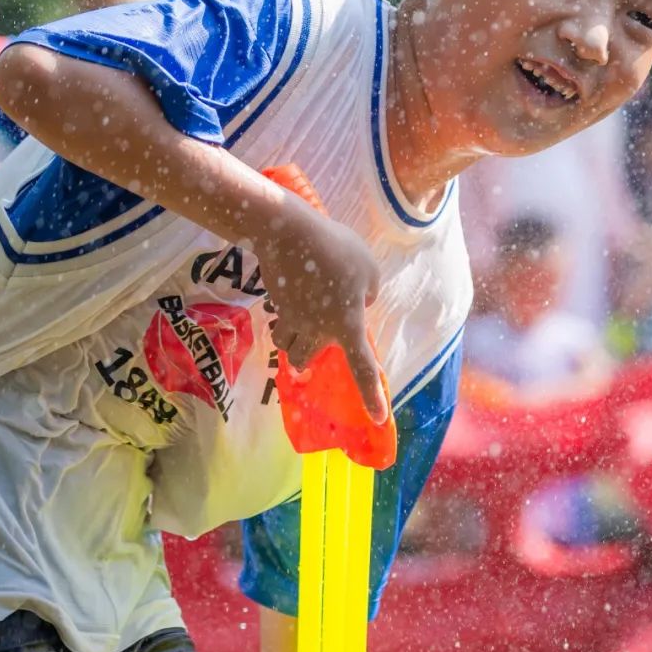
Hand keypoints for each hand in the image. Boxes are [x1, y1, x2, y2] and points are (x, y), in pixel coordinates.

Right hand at [254, 199, 386, 421]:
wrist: (287, 234)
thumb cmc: (337, 251)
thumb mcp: (369, 270)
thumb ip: (368, 292)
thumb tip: (359, 301)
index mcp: (346, 326)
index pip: (362, 368)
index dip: (371, 394)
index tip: (377, 417)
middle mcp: (316, 330)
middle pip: (304, 360)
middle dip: (306, 359)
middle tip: (312, 348)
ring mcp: (291, 318)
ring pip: (286, 342)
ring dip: (291, 339)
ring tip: (298, 320)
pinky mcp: (275, 302)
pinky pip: (279, 318)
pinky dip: (283, 315)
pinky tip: (289, 293)